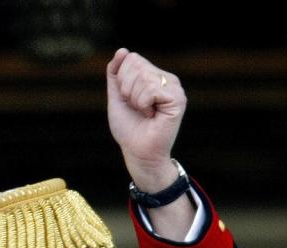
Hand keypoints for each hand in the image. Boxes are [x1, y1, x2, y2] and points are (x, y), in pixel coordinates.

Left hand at [106, 48, 186, 191]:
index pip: (131, 58)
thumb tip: (122, 50)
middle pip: (136, 64)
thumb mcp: (117, 97)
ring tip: (144, 112)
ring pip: (142, 76)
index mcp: (153, 76)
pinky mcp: (178, 99)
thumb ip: (116, 74)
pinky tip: (151, 115)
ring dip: (135, 99)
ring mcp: (174, 88)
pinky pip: (150, 89)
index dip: (121, 80)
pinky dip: (143, 104)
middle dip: (127, 89)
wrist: (137, 152)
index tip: (129, 99)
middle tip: (137, 107)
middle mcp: (166, 79)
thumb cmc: (129, 127)